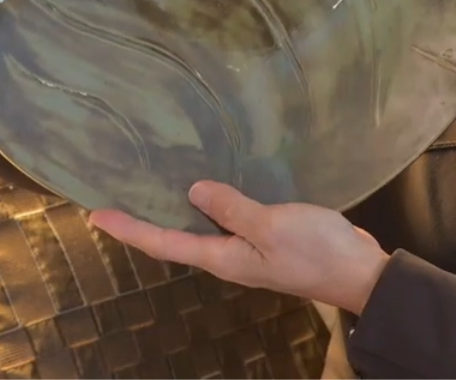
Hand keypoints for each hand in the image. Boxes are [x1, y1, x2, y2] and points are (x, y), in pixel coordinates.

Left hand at [89, 181, 390, 314]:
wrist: (359, 271)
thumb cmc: (315, 250)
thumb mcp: (271, 225)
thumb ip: (232, 208)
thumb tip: (193, 191)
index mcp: (223, 257)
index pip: (164, 243)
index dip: (129, 228)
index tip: (96, 214)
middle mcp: (228, 256)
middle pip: (175, 239)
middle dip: (144, 220)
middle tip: (115, 194)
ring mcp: (247, 249)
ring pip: (200, 228)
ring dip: (175, 210)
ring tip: (152, 185)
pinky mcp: (266, 237)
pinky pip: (227, 219)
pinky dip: (212, 203)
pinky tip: (213, 184)